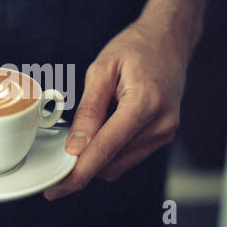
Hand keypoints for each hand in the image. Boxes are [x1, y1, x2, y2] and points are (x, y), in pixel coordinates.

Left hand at [44, 19, 189, 200]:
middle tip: (59, 158)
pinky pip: (128, 156)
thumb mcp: (102, 70)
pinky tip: (101, 133)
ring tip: (84, 133)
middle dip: (83, 165)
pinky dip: (110, 152)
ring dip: (96, 158)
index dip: (79, 172)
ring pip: (119, 164)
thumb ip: (89, 110)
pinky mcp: (162, 136)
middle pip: (112, 162)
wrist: (168, 40)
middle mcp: (161, 124)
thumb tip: (75, 146)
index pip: (106, 149)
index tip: (58, 187)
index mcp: (145, 103)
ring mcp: (165, 132)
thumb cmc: (135, 48)